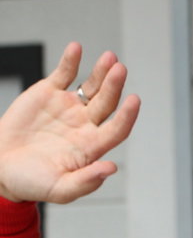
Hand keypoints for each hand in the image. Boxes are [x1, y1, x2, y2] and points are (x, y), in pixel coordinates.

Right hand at [0, 43, 139, 202]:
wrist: (2, 168)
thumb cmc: (33, 183)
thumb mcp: (60, 189)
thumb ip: (86, 181)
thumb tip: (111, 168)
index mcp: (92, 146)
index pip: (117, 129)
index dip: (127, 116)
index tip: (134, 100)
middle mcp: (86, 125)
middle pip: (106, 102)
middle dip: (114, 86)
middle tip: (119, 69)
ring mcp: (69, 107)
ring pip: (91, 86)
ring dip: (101, 72)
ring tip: (110, 58)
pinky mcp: (48, 94)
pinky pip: (64, 74)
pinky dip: (70, 61)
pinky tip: (76, 48)